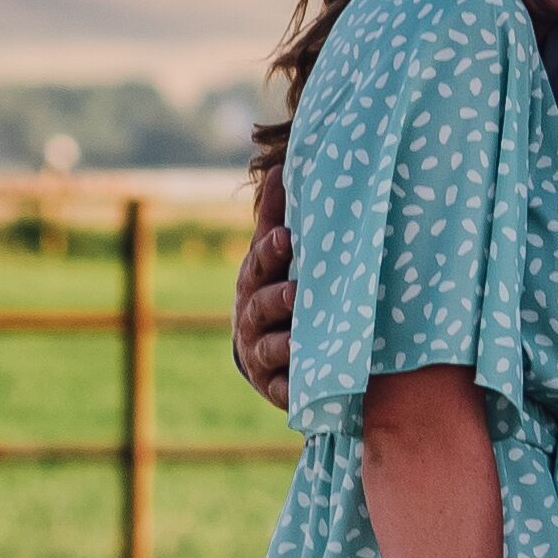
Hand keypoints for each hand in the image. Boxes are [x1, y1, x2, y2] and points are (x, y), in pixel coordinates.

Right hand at [232, 166, 293, 409]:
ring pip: (270, 348)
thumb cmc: (273, 290)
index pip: (260, 264)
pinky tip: (306, 386)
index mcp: (253, 282)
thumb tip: (279, 168)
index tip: (288, 238)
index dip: (271, 252)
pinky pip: (284, 389)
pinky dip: (293, 388)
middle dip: (278, 299)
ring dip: (284, 344)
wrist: (264, 352)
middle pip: (262, 306)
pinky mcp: (275, 386)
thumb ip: (275, 218)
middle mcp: (251, 317)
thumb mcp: (272, 257)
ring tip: (300, 342)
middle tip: (297, 292)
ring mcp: (261, 353)